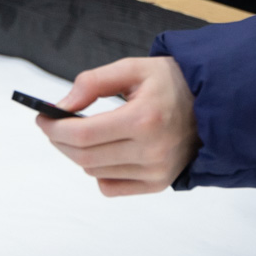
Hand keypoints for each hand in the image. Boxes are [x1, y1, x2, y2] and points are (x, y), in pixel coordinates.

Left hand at [37, 56, 199, 195]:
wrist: (212, 103)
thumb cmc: (172, 82)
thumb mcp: (133, 68)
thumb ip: (93, 83)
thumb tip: (61, 106)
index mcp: (144, 120)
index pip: (83, 135)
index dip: (55, 128)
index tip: (43, 117)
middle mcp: (151, 152)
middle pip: (84, 157)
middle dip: (60, 141)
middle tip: (53, 125)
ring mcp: (156, 172)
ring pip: (94, 172)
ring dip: (78, 153)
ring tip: (82, 133)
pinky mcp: (158, 184)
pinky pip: (110, 187)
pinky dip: (98, 171)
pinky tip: (106, 150)